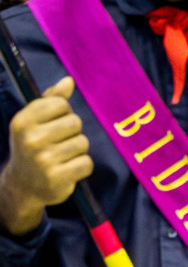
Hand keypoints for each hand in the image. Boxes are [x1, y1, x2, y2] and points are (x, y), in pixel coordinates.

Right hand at [0, 77, 90, 235]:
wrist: (23, 186)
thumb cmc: (33, 147)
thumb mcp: (34, 122)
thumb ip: (51, 100)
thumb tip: (68, 80)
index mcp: (22, 121)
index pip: (60, 103)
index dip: (63, 113)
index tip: (52, 125)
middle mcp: (30, 139)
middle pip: (75, 122)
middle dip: (72, 133)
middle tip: (58, 144)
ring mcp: (43, 159)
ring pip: (83, 143)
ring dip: (77, 151)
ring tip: (61, 157)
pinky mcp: (57, 177)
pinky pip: (87, 163)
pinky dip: (82, 167)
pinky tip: (67, 170)